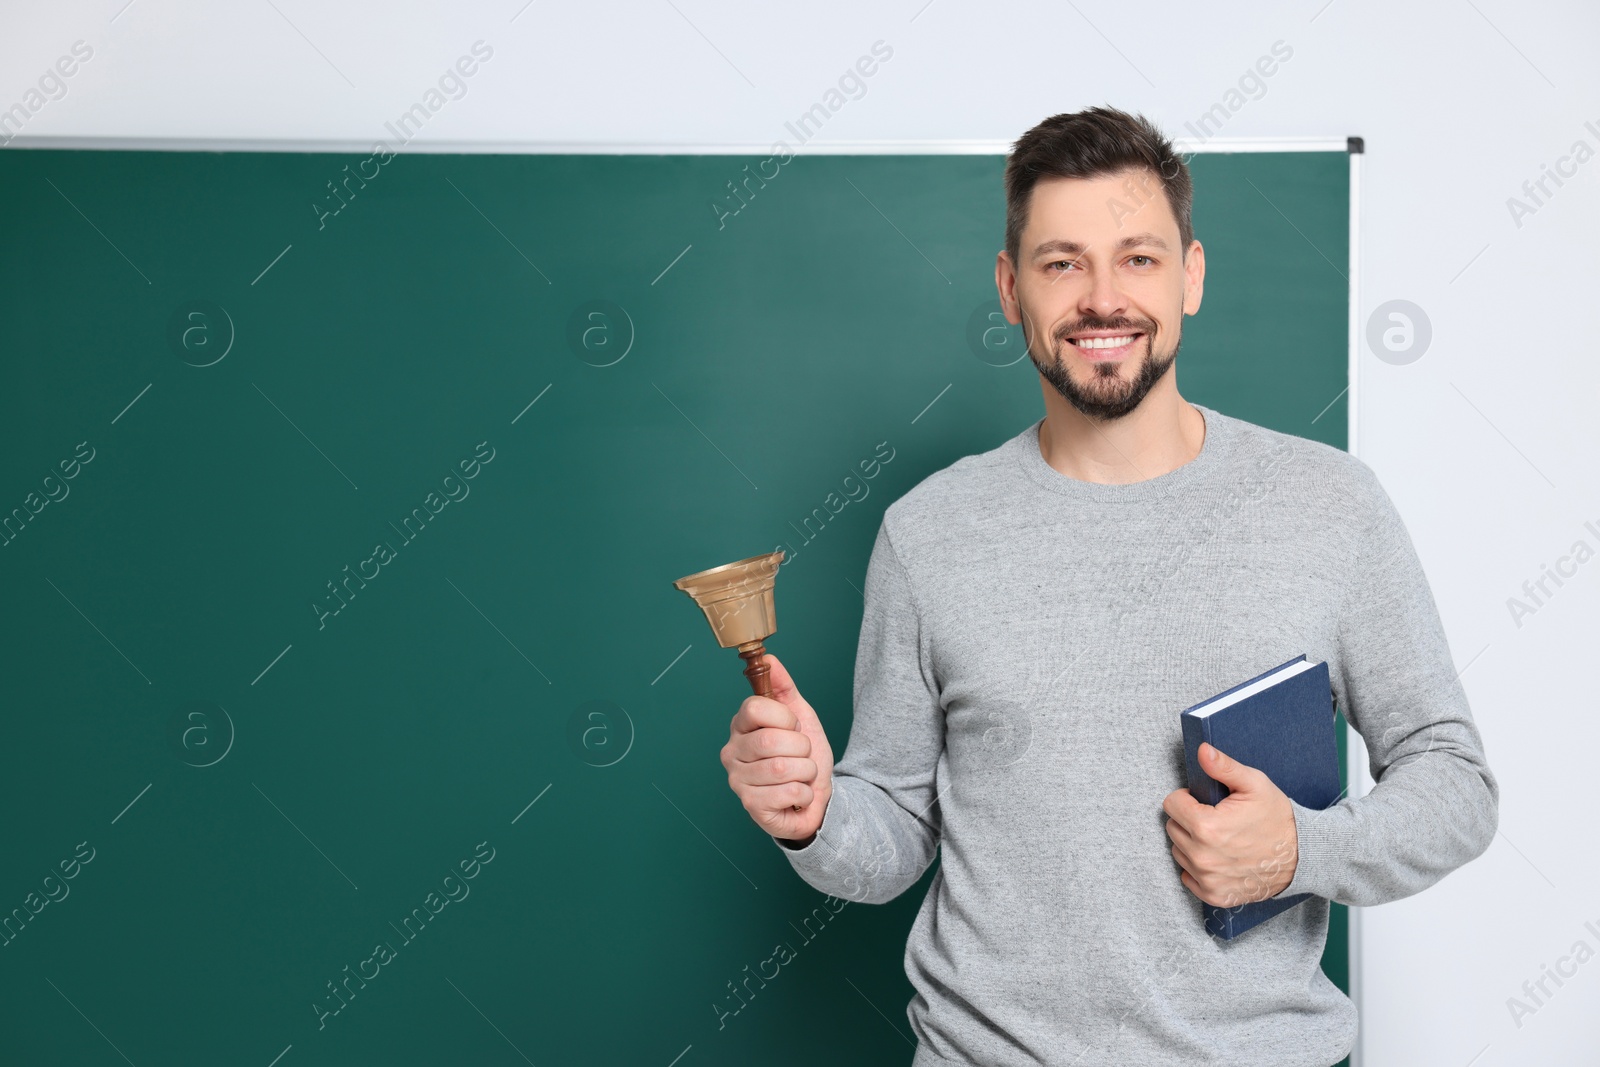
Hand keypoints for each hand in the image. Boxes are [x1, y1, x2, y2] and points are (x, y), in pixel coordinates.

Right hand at [720, 653, 834, 844]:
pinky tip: (797, 794)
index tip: (792, 728)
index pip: (754, 708)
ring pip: (782, 768)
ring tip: (800, 775)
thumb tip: (769, 658)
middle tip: (801, 755)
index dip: (785, 718)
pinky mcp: (751, 806)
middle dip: (800, 748)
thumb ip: (783, 687)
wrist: (817, 796)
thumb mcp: (800, 716)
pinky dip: (804, 793)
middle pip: (770, 740)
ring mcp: (738, 782)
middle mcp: (731, 752)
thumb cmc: (803, 755)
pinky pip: (788, 792)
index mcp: (740, 726)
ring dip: (805, 772)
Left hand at [1162, 743, 1297, 908]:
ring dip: (1192, 843)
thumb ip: (1224, 767)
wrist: (1302, 856)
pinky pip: (1188, 876)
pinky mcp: (1214, 895)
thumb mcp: (1254, 784)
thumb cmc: (1277, 819)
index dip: (1187, 798)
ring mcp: (1207, 879)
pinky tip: (1219, 858)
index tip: (1204, 802)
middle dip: (1189, 819)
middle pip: (1173, 827)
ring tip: (1220, 838)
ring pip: (1179, 851)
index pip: (1171, 804)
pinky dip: (1198, 868)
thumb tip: (1202, 751)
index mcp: (1207, 827)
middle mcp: (1202, 856)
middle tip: (1216, 819)